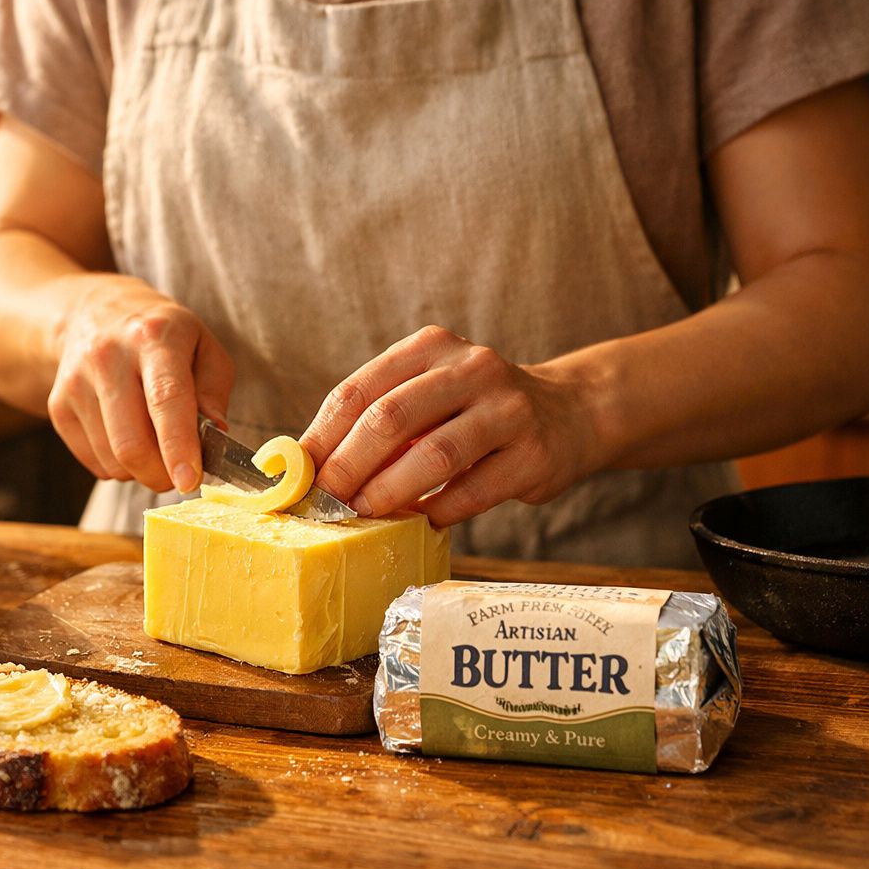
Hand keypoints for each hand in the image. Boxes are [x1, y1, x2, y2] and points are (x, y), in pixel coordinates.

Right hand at [49, 275, 233, 493]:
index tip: (189, 482)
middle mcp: (108, 357)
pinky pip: (93, 463)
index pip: (165, 399)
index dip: (178, 446)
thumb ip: (214, 392)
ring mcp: (76, 382)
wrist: (93, 313)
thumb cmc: (161, 336)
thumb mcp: (203, 346)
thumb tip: (215, 436)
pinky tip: (127, 437)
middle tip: (179, 476)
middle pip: (131, 443)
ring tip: (154, 445)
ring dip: (141, 471)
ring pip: (112, 460)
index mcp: (154, 337)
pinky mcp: (58, 406)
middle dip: (161, 475)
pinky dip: (118, 466)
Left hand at [301, 326, 596, 525]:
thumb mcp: (429, 393)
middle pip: (392, 417)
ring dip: (391, 490)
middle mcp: (472, 368)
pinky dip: (440, 510)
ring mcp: (507, 409)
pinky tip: (421, 520)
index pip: (360, 389)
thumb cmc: (475, 410)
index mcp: (431, 347)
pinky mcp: (534, 453)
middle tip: (327, 500)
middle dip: (350, 465)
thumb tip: (309, 466)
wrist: (569, 413)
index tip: (299, 474)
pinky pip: (475, 489)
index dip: (323, 435)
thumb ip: (379, 418)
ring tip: (365, 513)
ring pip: (435, 453)